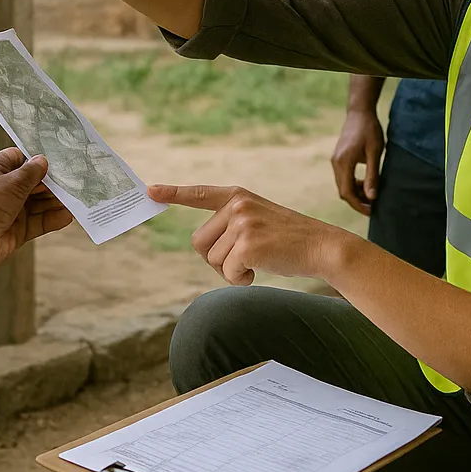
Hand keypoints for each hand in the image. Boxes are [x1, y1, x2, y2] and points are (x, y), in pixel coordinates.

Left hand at [0, 147, 72, 270]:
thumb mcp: (12, 182)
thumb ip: (32, 171)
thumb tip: (44, 161)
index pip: (19, 158)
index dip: (37, 158)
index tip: (58, 157)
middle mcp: (4, 188)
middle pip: (33, 182)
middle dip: (52, 182)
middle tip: (74, 178)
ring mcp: (12, 209)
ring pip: (39, 202)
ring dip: (56, 201)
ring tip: (76, 198)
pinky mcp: (19, 228)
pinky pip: (39, 221)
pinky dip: (53, 218)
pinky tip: (67, 216)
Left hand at [149, 183, 348, 287]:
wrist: (321, 246)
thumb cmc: (288, 239)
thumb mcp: (258, 220)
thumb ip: (232, 223)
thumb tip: (203, 245)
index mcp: (237, 196)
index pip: (198, 194)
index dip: (172, 193)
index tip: (149, 191)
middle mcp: (237, 204)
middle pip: (199, 243)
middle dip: (216, 259)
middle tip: (242, 261)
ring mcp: (243, 222)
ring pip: (212, 261)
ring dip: (231, 271)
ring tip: (257, 262)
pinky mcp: (248, 244)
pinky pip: (228, 273)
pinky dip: (241, 280)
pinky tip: (260, 271)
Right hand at [331, 109, 383, 215]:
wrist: (359, 111)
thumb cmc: (369, 130)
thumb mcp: (374, 152)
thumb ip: (372, 175)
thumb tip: (372, 197)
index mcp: (343, 162)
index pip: (347, 192)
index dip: (358, 205)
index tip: (372, 211)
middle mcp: (336, 163)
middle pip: (343, 191)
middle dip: (358, 201)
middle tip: (374, 205)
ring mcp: (335, 160)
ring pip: (342, 185)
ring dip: (355, 192)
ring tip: (372, 194)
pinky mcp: (338, 158)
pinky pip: (343, 177)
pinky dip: (353, 184)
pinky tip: (365, 183)